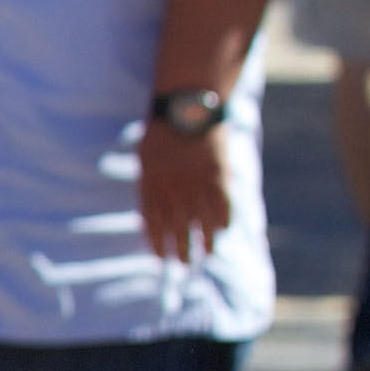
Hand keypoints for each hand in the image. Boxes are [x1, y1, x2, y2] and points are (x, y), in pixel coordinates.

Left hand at [139, 122, 231, 262]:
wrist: (186, 106)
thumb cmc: (162, 127)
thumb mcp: (145, 154)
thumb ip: (149, 180)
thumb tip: (151, 206)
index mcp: (150, 182)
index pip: (152, 219)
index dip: (156, 239)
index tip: (159, 256)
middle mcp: (172, 186)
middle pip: (176, 224)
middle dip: (179, 247)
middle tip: (183, 265)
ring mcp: (195, 181)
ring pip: (200, 218)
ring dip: (204, 239)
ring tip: (206, 255)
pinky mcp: (217, 173)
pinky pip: (222, 202)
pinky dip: (224, 218)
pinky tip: (224, 231)